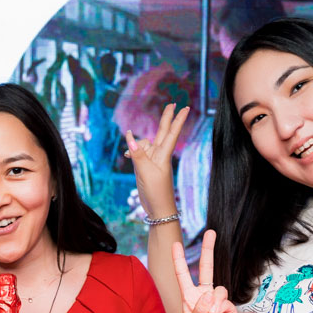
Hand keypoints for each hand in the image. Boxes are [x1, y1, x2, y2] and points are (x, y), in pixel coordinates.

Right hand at [125, 103, 187, 220]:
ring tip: (128, 154)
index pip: (171, 133)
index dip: (178, 120)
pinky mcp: (146, 166)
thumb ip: (137, 153)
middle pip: (163, 131)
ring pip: (144, 143)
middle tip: (172, 104)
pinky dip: (132, 151)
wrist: (158, 208)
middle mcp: (159, 154)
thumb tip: (130, 136)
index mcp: (163, 155)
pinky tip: (127, 154)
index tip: (185, 107)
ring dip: (136, 144)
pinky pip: (138, 152)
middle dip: (167, 118)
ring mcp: (153, 160)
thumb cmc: (156, 191)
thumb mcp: (145, 171)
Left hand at [174, 230, 237, 312]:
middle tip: (211, 232)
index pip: (183, 275)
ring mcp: (216, 301)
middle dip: (208, 250)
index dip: (180, 260)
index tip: (175, 245)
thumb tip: (208, 295)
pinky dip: (219, 307)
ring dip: (212, 302)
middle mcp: (202, 296)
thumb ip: (197, 310)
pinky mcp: (228, 306)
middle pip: (206, 269)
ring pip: (217, 288)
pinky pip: (224, 299)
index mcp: (188, 298)